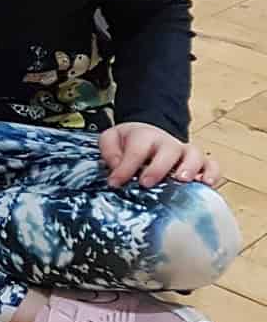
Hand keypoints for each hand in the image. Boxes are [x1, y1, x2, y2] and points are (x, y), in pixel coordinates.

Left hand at [99, 122, 219, 188]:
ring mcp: (186, 152)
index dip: (125, 167)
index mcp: (144, 136)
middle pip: (169, 150)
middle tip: (146, 183)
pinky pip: (212, 165)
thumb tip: (117, 167)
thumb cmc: (130, 142)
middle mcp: (167, 143)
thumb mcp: (112, 140)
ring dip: (190, 168)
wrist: (148, 136)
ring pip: (195, 155)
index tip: (115, 183)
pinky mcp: (200, 163)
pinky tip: (206, 185)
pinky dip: (213, 174)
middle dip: (158, 168)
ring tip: (181, 181)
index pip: (136, 150)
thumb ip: (109, 151)